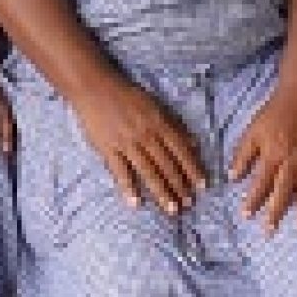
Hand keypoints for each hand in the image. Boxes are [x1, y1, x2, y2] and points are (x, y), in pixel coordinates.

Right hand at [73, 73, 206, 215]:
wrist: (93, 86)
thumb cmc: (126, 94)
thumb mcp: (154, 104)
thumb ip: (174, 124)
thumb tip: (194, 143)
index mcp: (158, 122)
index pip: (180, 150)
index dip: (193, 169)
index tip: (203, 186)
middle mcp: (145, 134)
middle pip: (166, 165)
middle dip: (180, 186)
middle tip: (189, 205)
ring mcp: (126, 142)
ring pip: (148, 171)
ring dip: (161, 192)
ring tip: (172, 210)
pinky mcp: (108, 148)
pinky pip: (120, 171)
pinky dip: (128, 188)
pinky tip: (136, 203)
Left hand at [230, 91, 296, 231]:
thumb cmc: (274, 112)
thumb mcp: (253, 129)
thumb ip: (243, 153)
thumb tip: (232, 175)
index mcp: (273, 152)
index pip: (261, 181)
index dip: (253, 199)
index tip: (246, 216)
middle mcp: (293, 159)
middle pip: (284, 190)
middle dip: (276, 212)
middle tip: (270, 231)